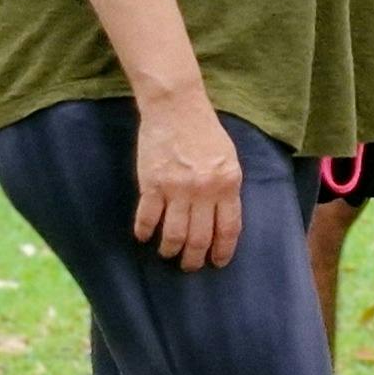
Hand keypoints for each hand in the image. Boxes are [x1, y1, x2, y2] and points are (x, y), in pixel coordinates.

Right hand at [134, 98, 243, 269]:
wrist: (177, 108)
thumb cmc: (206, 132)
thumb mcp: (229, 159)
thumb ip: (227, 188)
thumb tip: (222, 219)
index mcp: (228, 184)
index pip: (228, 229)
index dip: (223, 251)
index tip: (218, 262)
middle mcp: (204, 190)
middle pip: (200, 238)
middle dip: (195, 259)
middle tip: (190, 266)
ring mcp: (176, 188)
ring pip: (173, 235)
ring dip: (170, 250)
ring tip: (168, 254)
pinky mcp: (151, 184)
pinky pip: (147, 219)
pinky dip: (145, 233)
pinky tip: (144, 237)